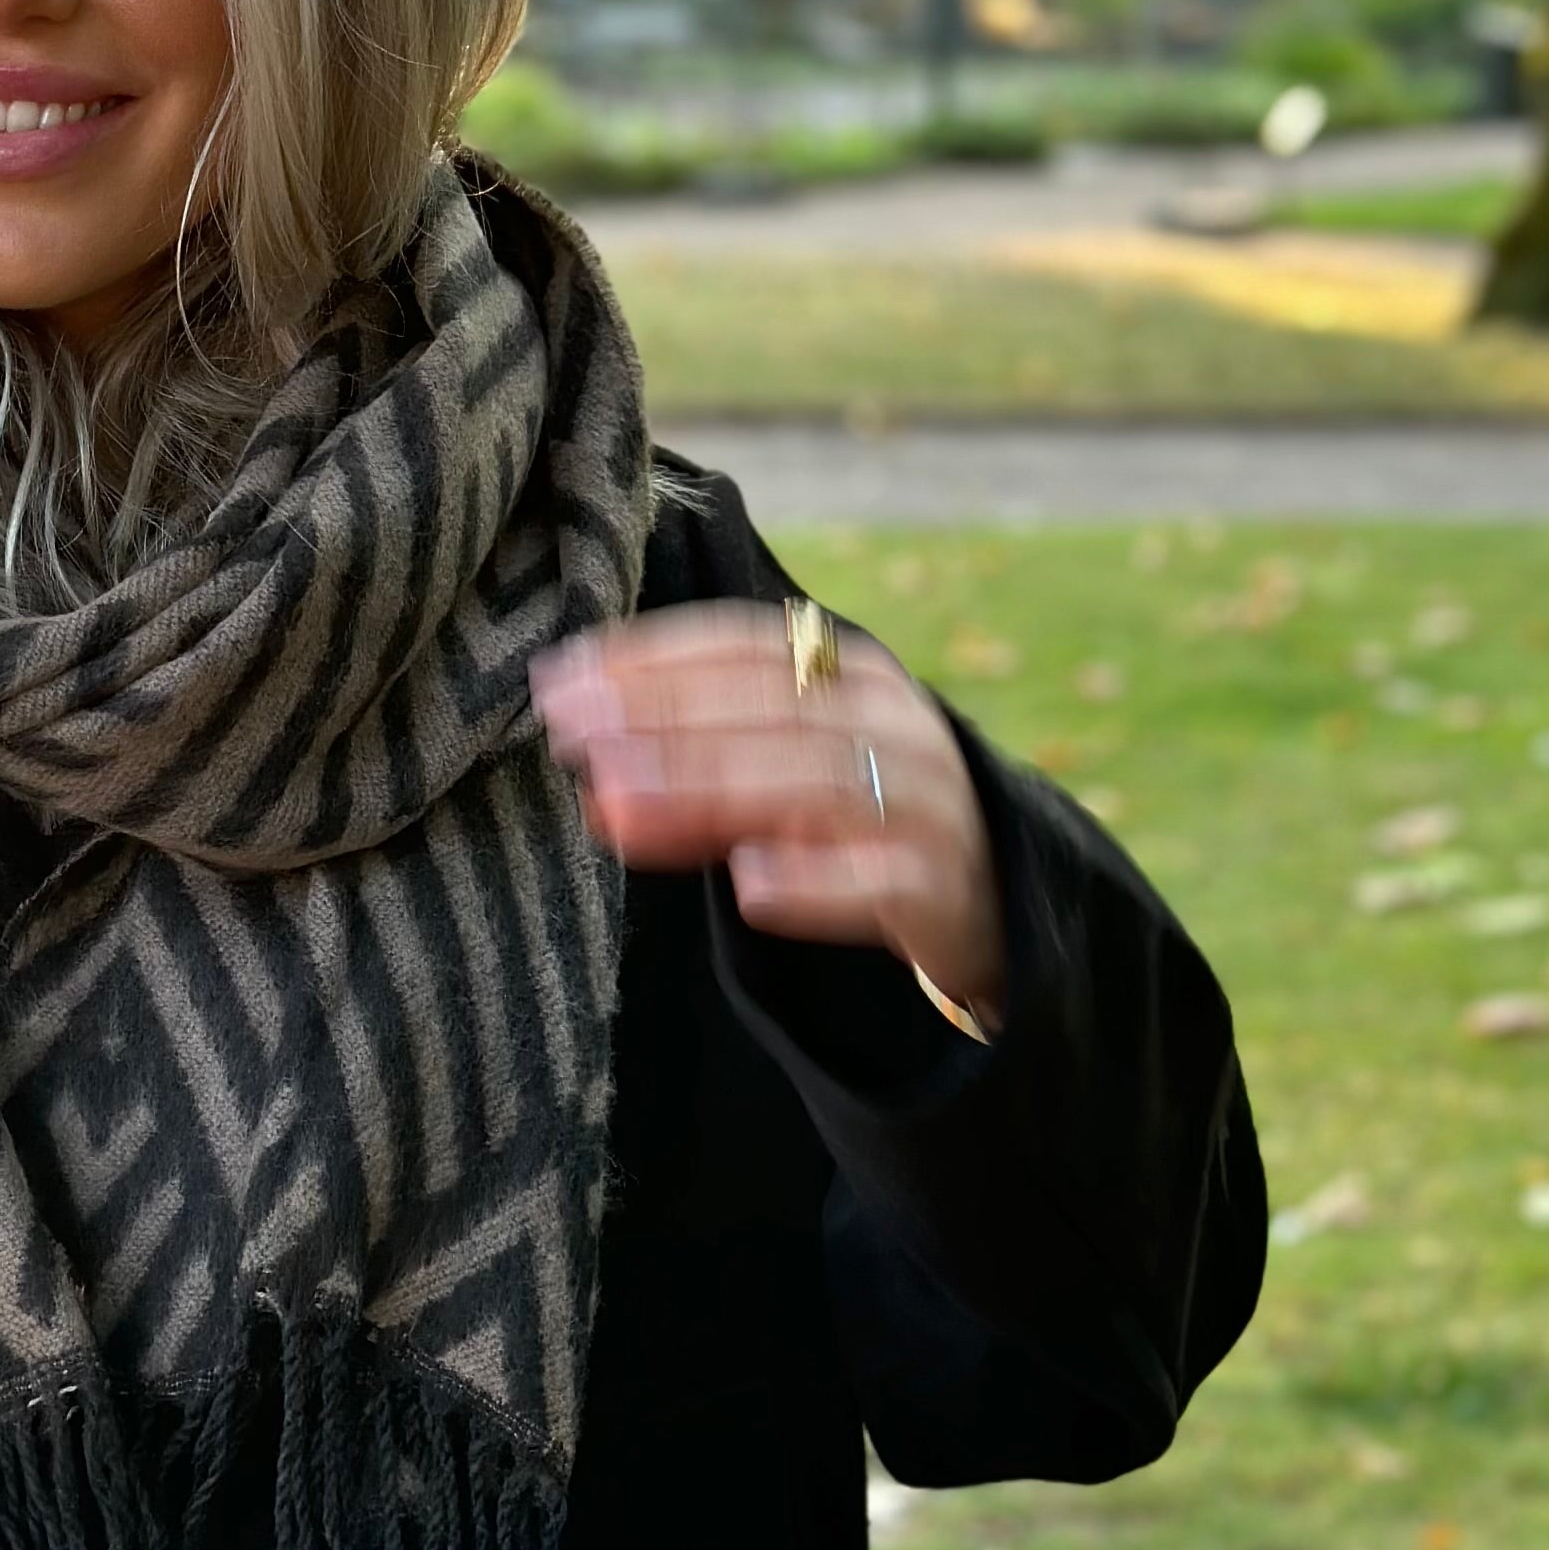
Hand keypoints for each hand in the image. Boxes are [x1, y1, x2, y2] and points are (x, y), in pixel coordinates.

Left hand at [532, 600, 1004, 1024]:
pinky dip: (815, 881)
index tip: (558, 683)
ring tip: (620, 805)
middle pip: (768, 708)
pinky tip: (749, 886)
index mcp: (848, 676)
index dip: (648, 659)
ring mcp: (926, 801)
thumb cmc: (859, 822)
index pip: (739, 648)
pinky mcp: (945, 885)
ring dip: (710, 789)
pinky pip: (880, 880)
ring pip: (814, 783)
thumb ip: (694, 768)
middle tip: (572, 740)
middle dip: (663, 720)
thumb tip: (589, 771)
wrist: (990, 901)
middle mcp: (893, 724)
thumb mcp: (780, 779)